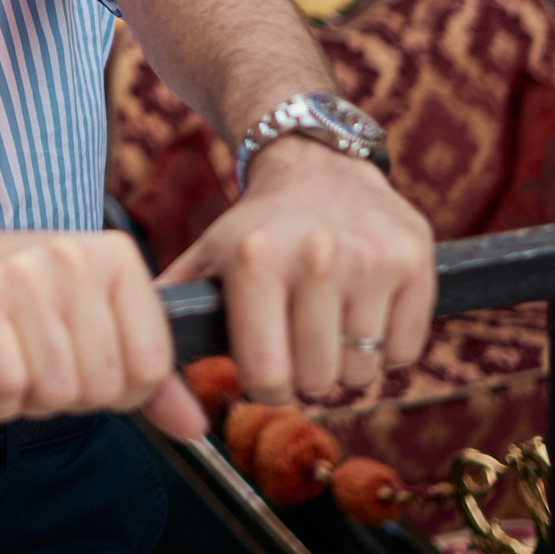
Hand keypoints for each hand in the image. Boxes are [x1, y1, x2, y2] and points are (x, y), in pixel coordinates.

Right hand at [0, 225, 205, 436]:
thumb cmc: (2, 294)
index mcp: (111, 255)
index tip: (80, 369)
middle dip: (65, 397)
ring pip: (56, 390)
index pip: (151, 364)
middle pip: (102, 384)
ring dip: (26, 400)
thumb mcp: (82, 320)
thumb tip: (197, 422)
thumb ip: (144, 373)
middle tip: (33, 368)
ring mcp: (19, 272)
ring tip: (4, 366)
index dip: (117, 391)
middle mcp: (70, 254)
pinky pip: (8, 387)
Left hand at [162, 137, 435, 401]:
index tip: (269, 373)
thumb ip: (175, 305)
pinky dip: (390, 348)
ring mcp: (370, 258)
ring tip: (332, 325)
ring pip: (364, 371)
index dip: (268, 389)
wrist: (318, 164)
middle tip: (302, 345)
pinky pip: (407, 351)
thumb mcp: (210, 254)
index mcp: (255, 261)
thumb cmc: (259, 226)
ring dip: (349, 364)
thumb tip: (141, 360)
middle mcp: (314, 256)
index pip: (268, 378)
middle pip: (318, 381)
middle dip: (308, 377)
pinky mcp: (414, 260)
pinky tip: (367, 313)